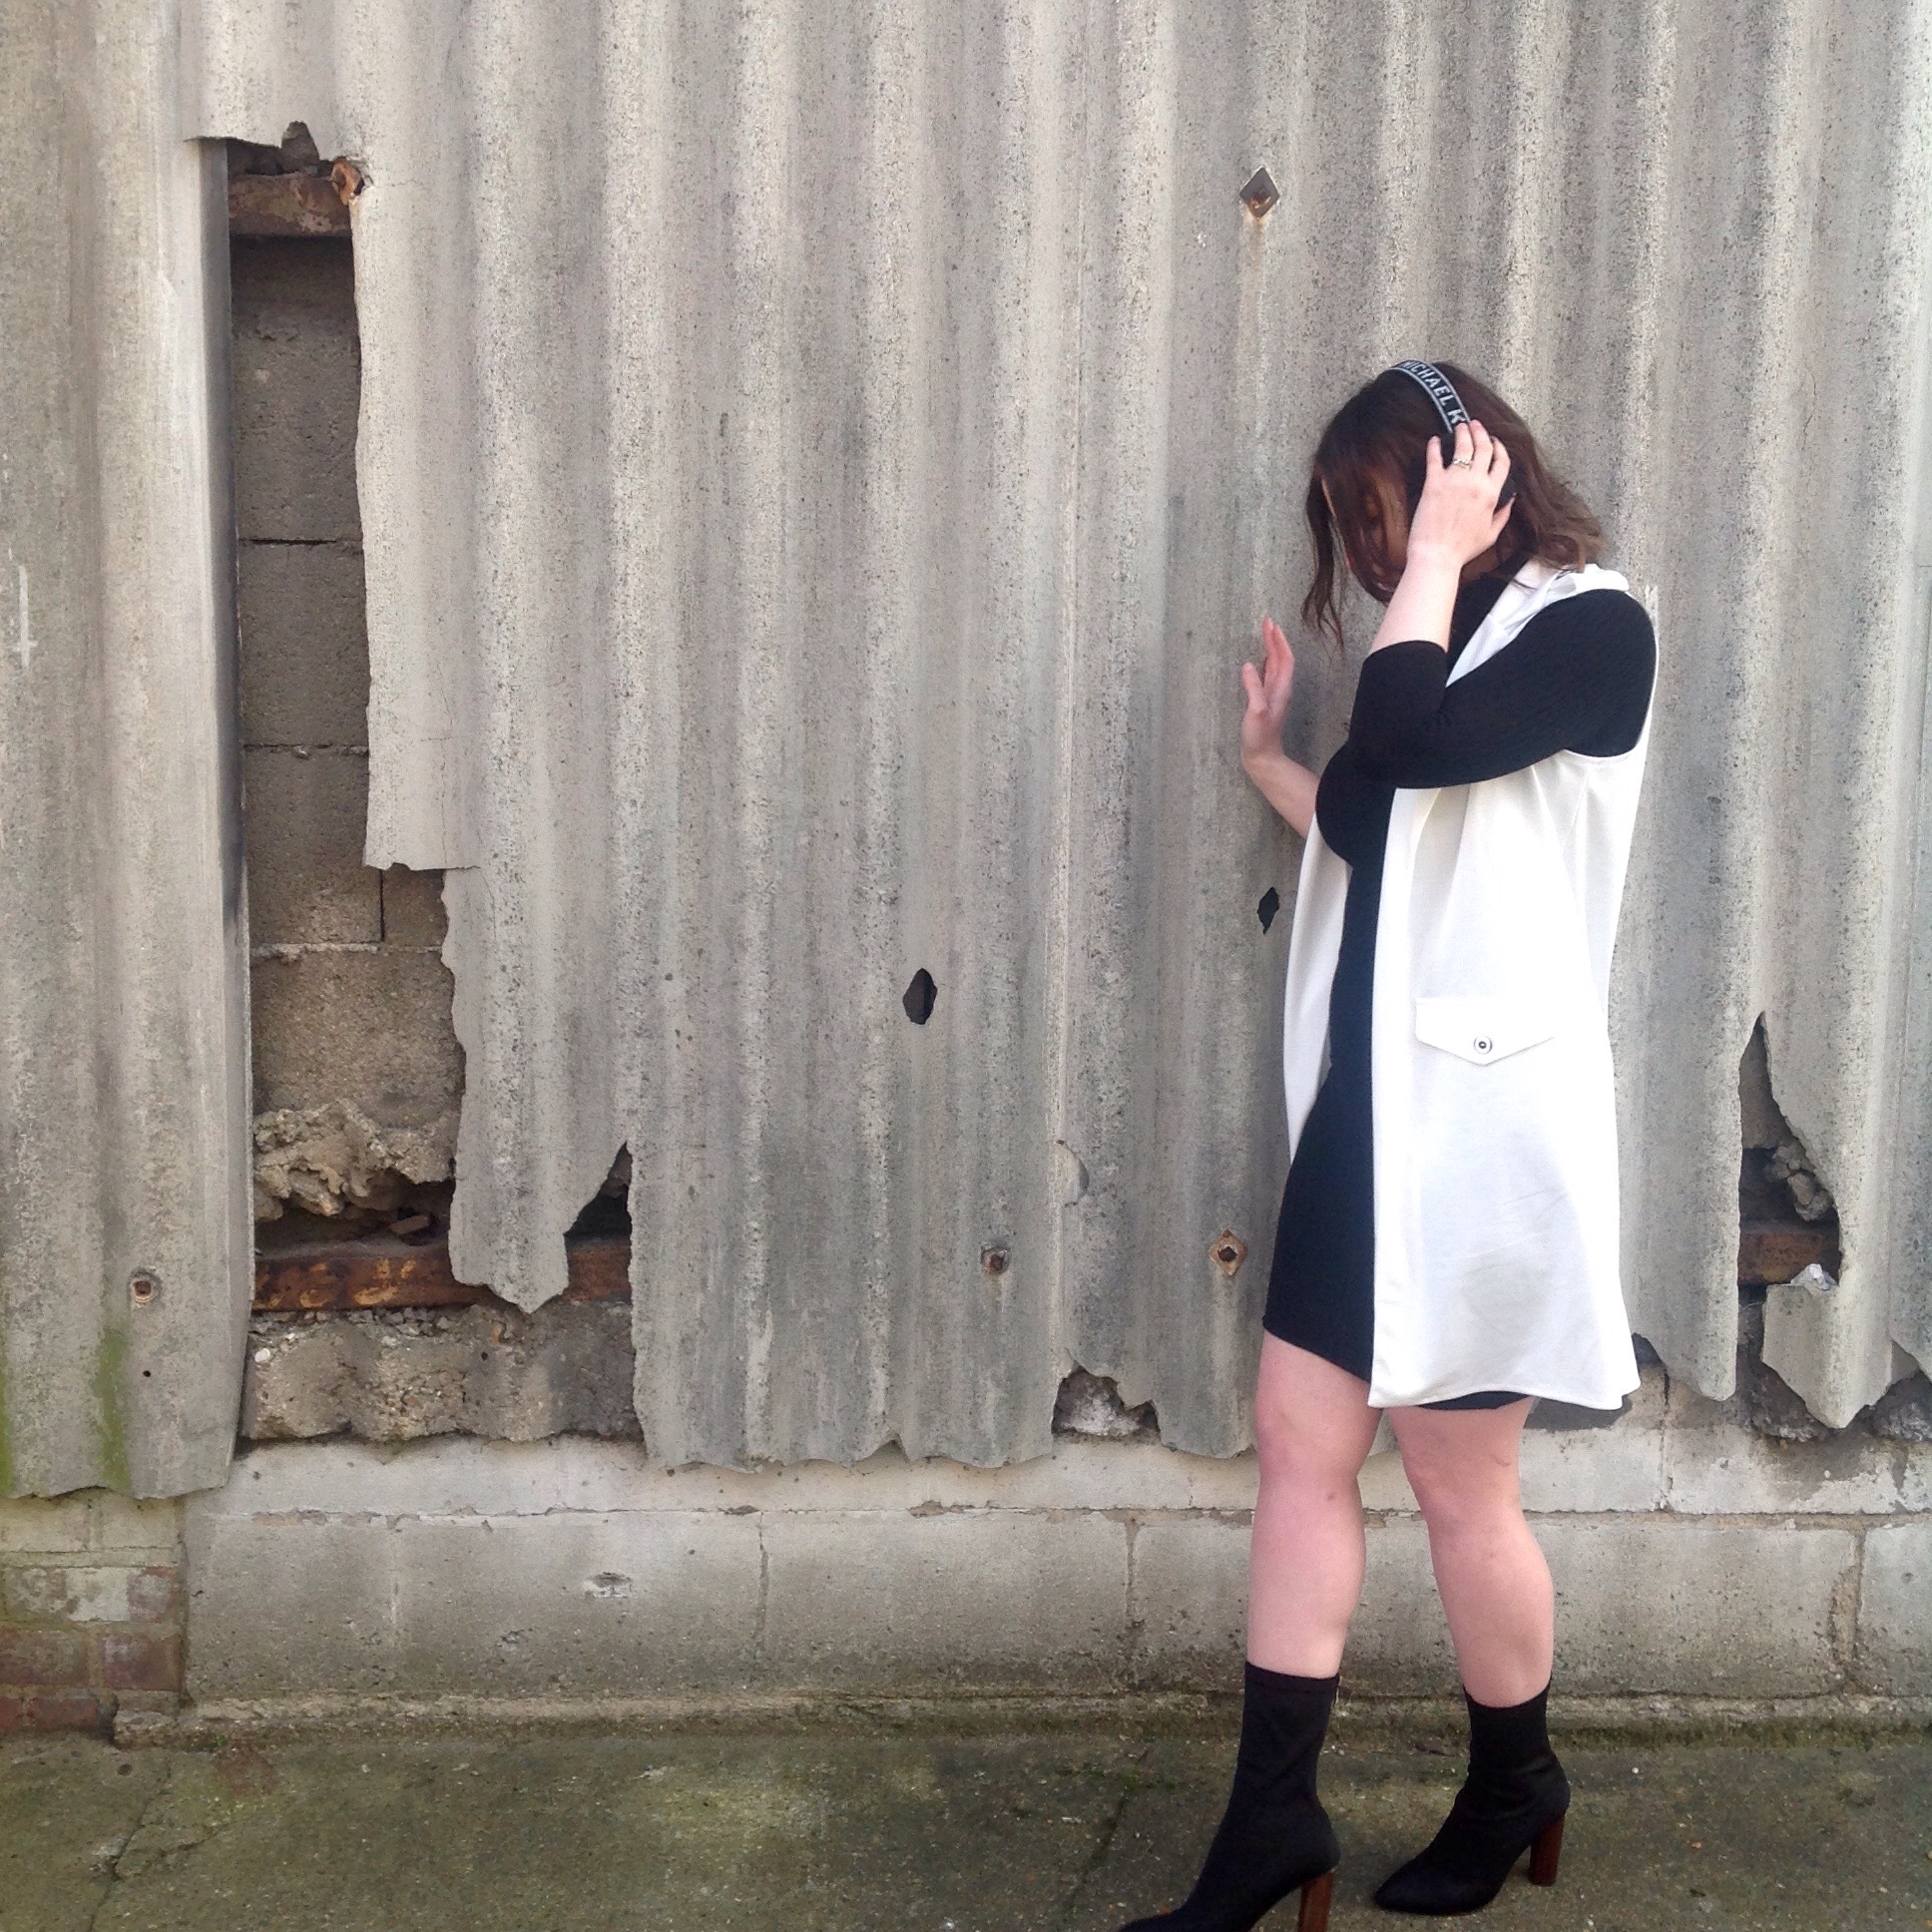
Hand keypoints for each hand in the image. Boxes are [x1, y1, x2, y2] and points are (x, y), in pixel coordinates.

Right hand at [1241, 618, 1294, 767]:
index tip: (1271, 625)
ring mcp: (1273, 695)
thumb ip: (1253, 688)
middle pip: (1281, 658)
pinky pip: (1268, 675)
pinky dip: (1265, 662)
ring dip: (1271, 648)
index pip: (1283, 658)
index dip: (1279, 641)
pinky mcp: (1265, 701)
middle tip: (1267, 622)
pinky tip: (1259, 660)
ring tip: (1265, 634)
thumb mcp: (1256, 711)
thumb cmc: (1260, 737)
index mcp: (1280, 689)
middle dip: (1274, 639)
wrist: (1262, 757)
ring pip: (1275, 665)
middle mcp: (1280, 689)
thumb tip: (1247, 665)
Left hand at [1406, 419, 1511, 569]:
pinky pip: (1435, 458)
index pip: (1502, 463)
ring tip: (1460, 426)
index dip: (1500, 448)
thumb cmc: (1463, 549)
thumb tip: (1511, 498)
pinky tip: (1434, 440)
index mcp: (1492, 494)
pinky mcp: (1434, 483)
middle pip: (1483, 448)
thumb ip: (1503, 514)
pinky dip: (1434, 446)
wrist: (1437, 555)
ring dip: (1463, 432)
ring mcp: (1454, 481)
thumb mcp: (1492, 534)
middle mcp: (1476, 483)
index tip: (1495, 441)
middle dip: (1481, 432)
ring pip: (1463, 447)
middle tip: (1475, 425)